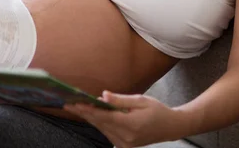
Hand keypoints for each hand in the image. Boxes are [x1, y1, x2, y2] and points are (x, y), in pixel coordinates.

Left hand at [64, 91, 184, 147]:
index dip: (88, 109)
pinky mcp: (124, 145)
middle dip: (83, 112)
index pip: (104, 116)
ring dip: (89, 117)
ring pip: (102, 128)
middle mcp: (126, 137)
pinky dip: (98, 123)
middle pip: (100, 123)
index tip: (74, 103)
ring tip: (75, 106)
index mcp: (131, 124)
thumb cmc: (157, 110)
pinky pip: (107, 133)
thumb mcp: (141, 100)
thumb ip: (121, 99)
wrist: (171, 127)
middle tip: (67, 103)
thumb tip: (103, 95)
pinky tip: (89, 114)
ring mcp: (125, 143)